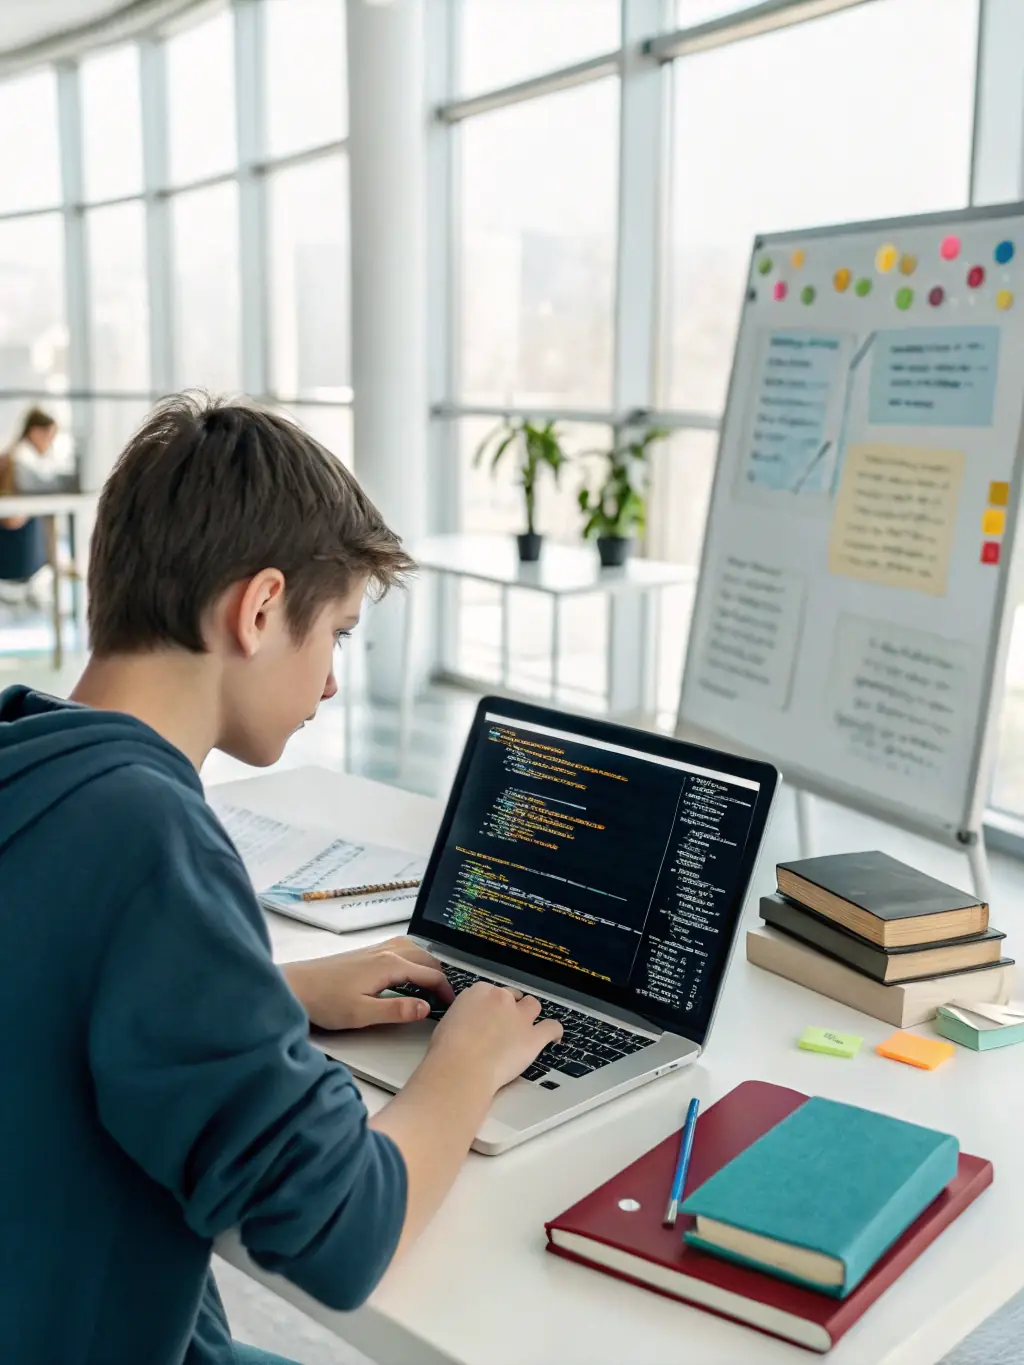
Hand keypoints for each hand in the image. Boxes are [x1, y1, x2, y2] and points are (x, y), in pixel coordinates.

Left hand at [283, 936, 454, 1031]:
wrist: (294, 986)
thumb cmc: (325, 1001)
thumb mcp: (362, 1014)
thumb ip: (396, 1010)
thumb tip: (426, 1008)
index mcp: (389, 965)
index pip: (430, 974)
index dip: (445, 990)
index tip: (452, 1006)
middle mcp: (385, 952)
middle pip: (425, 957)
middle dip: (439, 976)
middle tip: (444, 999)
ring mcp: (374, 949)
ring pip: (413, 948)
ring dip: (426, 964)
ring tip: (430, 985)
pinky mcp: (365, 953)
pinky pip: (400, 948)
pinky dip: (413, 958)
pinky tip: (406, 971)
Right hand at [427, 982, 562, 1091]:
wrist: (461, 1068)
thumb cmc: (447, 1050)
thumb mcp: (448, 1022)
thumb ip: (465, 1015)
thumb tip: (468, 1023)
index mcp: (479, 991)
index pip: (491, 992)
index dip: (491, 1006)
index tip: (487, 1018)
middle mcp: (502, 998)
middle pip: (513, 997)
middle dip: (510, 1009)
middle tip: (503, 1028)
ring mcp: (520, 1017)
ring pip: (533, 1006)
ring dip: (530, 1016)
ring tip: (526, 1029)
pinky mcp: (534, 1037)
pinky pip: (552, 1027)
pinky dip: (554, 1032)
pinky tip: (553, 1038)